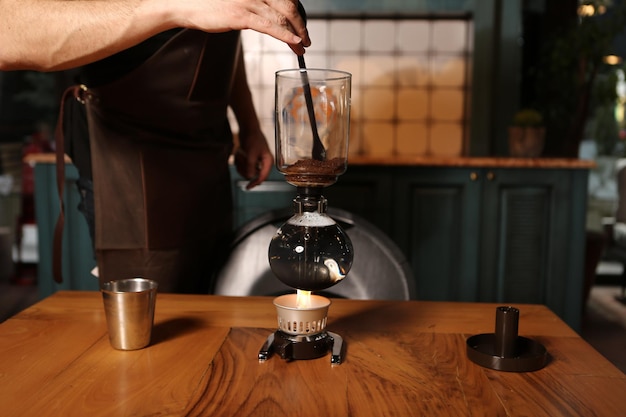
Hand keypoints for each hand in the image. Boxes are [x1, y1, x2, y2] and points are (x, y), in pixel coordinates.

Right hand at [177, 0, 310, 53]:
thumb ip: (255, 6)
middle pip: (288, 6)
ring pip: (281, 17)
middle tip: (306, 40)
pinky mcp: (241, 15)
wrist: (185, 5)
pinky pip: (270, 26)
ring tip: (301, 47)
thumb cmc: (210, 4)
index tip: (302, 27)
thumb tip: (273, 18)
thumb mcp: (238, 2)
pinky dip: (285, 35)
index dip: (298, 13)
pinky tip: (294, 42)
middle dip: (301, 25)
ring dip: (296, 34)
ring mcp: (248, 0)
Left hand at [234, 129, 272, 189]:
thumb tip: (249, 178)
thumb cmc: (253, 139)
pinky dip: (238, 161)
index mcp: (268, 162)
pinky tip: (238, 153)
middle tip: (241, 157)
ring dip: (240, 164)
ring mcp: (256, 162)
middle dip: (244, 168)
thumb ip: (251, 166)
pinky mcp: (250, 160)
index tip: (248, 187)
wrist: (248, 128)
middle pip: (253, 175)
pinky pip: (243, 166)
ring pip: (246, 171)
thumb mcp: (251, 153)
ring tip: (239, 153)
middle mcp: (263, 163)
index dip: (255, 183)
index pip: (263, 177)